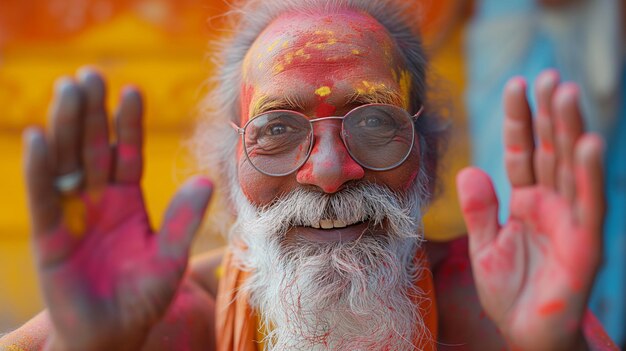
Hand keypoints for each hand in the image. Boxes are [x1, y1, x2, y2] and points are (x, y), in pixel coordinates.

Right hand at [23, 68, 212, 350]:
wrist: (110, 338)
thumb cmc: (142, 303)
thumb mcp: (169, 261)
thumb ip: (183, 221)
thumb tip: (206, 181)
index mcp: (129, 203)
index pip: (127, 154)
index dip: (128, 124)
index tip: (131, 90)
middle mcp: (99, 202)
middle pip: (94, 149)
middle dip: (92, 114)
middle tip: (89, 74)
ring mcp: (73, 216)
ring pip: (67, 163)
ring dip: (66, 128)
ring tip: (68, 90)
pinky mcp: (49, 238)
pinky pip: (44, 199)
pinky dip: (40, 170)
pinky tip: (38, 138)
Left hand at [457, 70, 603, 350]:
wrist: (525, 333)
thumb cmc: (508, 292)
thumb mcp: (484, 247)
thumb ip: (479, 210)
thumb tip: (470, 170)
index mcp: (525, 202)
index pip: (522, 152)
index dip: (519, 121)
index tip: (516, 85)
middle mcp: (551, 204)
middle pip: (549, 151)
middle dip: (548, 114)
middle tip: (548, 75)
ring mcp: (570, 219)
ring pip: (570, 167)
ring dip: (569, 130)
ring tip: (564, 92)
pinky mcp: (586, 242)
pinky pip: (588, 203)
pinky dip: (589, 174)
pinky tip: (588, 143)